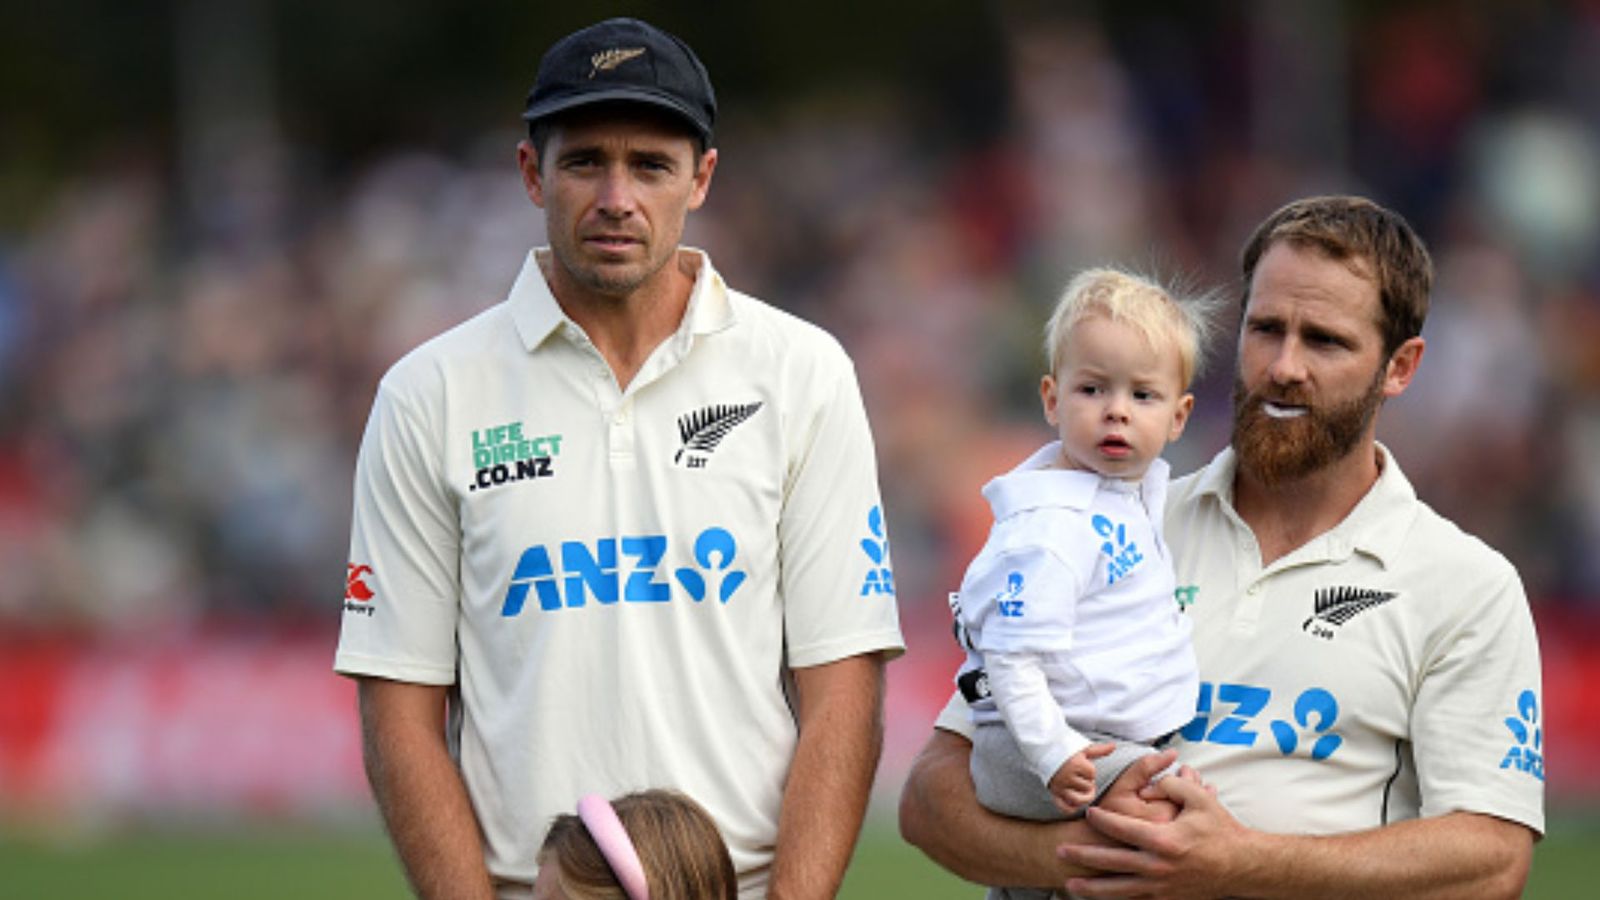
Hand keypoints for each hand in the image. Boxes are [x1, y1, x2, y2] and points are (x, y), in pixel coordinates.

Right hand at [1048, 742, 1115, 814]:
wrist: (1043, 749)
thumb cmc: (1064, 749)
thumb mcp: (1082, 748)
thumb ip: (1099, 750)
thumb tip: (1113, 746)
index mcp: (1075, 764)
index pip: (1091, 774)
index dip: (1089, 771)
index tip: (1082, 765)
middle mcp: (1067, 776)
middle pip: (1087, 787)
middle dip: (1086, 783)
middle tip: (1080, 776)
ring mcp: (1059, 786)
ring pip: (1077, 799)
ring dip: (1082, 797)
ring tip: (1081, 790)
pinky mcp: (1053, 792)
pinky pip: (1064, 807)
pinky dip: (1071, 808)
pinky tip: (1074, 803)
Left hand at [1058, 771, 1249, 898]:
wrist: (1242, 866)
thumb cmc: (1221, 830)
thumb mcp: (1200, 799)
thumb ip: (1173, 785)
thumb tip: (1152, 780)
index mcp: (1165, 841)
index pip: (1124, 829)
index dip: (1103, 819)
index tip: (1088, 811)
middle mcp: (1159, 867)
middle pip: (1113, 861)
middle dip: (1084, 856)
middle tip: (1060, 850)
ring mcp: (1162, 887)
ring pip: (1120, 889)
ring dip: (1093, 888)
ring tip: (1069, 885)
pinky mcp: (1167, 899)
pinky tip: (1100, 899)